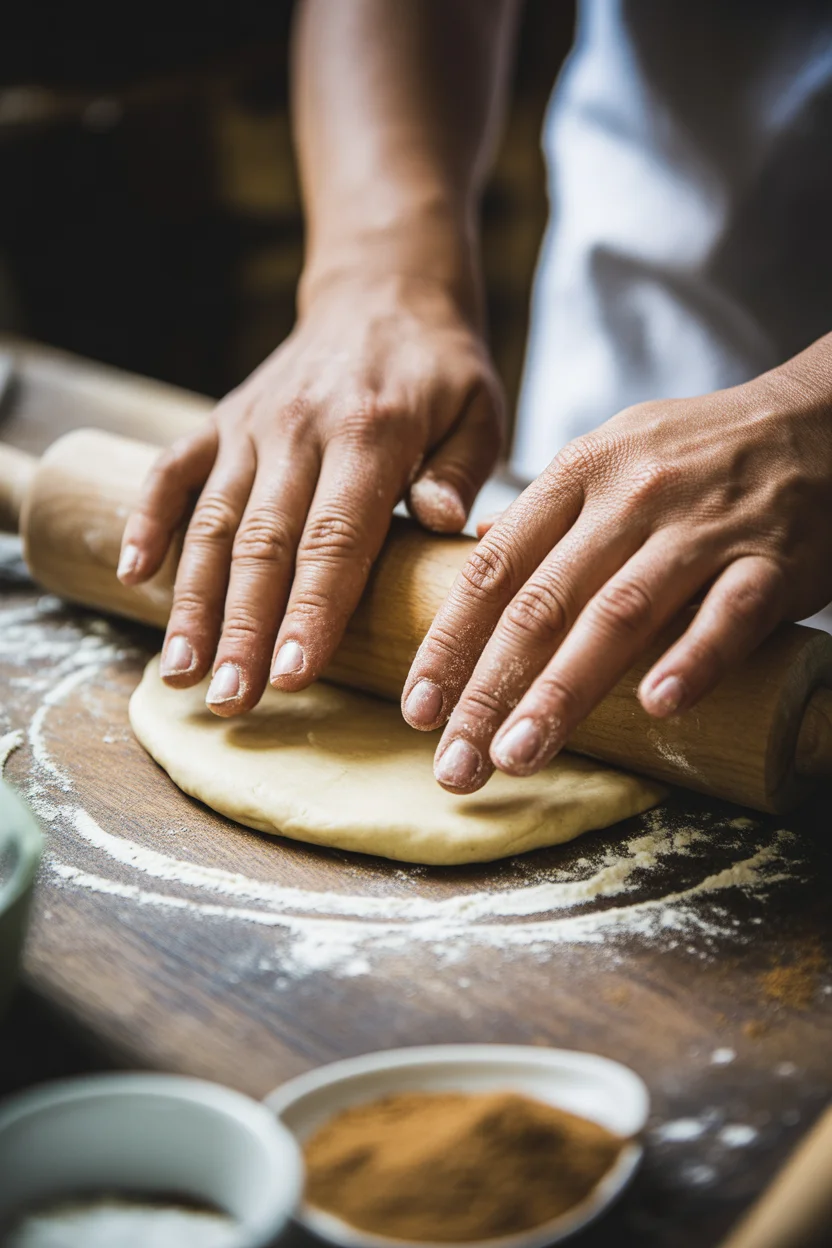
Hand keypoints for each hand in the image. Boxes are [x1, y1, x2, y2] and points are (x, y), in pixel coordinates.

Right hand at [118, 275, 502, 713]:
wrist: (383, 293)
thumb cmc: (441, 370)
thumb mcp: (480, 412)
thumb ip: (461, 472)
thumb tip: (439, 525)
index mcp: (371, 433)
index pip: (336, 538)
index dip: (311, 610)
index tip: (293, 673)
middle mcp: (300, 430)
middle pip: (263, 544)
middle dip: (243, 628)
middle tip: (231, 699)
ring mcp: (251, 425)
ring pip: (212, 521)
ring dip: (193, 600)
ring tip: (181, 669)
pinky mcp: (220, 421)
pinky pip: (172, 471)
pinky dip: (147, 519)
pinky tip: (132, 574)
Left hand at [401, 335, 831, 791]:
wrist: (816, 420)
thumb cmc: (698, 453)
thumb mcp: (608, 455)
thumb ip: (546, 512)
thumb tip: (477, 557)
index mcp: (578, 476)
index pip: (494, 570)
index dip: (449, 643)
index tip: (416, 709)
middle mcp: (630, 498)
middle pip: (542, 604)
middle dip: (489, 690)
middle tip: (453, 763)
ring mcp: (702, 528)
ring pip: (621, 615)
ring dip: (564, 691)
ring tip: (517, 756)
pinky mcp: (771, 559)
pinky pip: (729, 614)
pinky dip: (692, 660)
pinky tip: (656, 708)